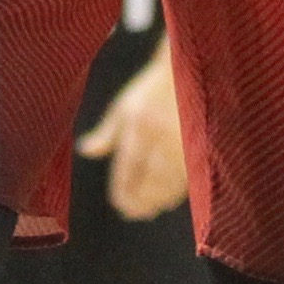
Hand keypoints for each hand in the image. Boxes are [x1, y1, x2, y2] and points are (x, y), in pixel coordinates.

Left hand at [74, 43, 186, 224]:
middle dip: (141, 200)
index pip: (128, 167)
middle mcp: (160, 135)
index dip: (123, 190)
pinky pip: (188, 174)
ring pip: (170, 180)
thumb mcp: (124, 107)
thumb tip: (85, 151)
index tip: (120, 205)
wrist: (185, 69)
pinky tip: (170, 197)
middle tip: (134, 213)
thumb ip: (106, 133)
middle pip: (149, 179)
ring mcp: (181, 140)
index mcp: (138, 125)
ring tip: (150, 209)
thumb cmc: (150, 90)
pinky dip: (177, 190)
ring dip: (158, 199)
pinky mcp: (198, 143)